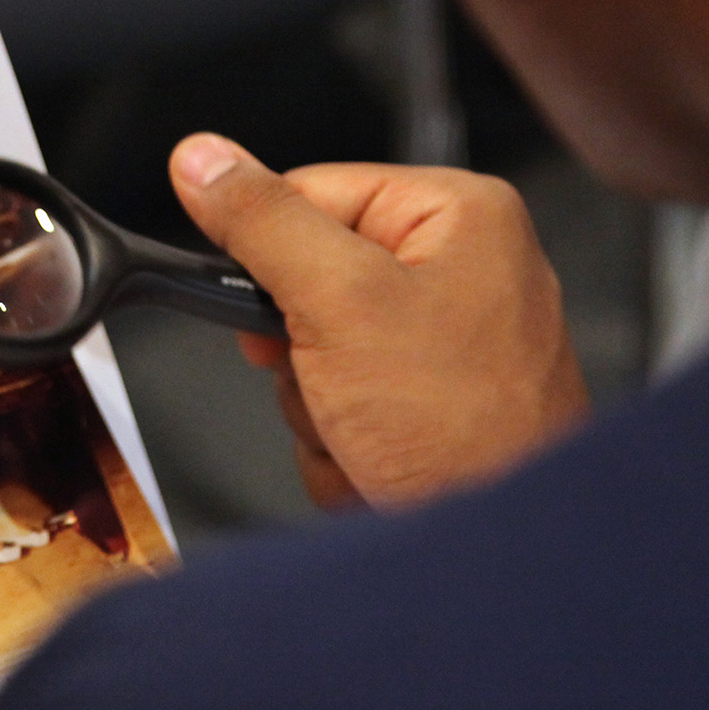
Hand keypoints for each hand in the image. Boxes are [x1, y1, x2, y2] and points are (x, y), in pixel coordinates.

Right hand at [171, 134, 587, 509]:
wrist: (506, 551)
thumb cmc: (464, 428)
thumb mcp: (340, 303)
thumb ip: (263, 224)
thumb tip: (202, 158)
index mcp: (456, 213)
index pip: (310, 191)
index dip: (269, 255)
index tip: (262, 307)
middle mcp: (461, 269)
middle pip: (306, 280)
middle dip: (300, 353)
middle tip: (334, 381)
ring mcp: (447, 345)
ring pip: (317, 355)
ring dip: (319, 409)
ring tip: (367, 432)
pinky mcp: (432, 406)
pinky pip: (344, 406)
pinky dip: (344, 445)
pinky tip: (380, 462)